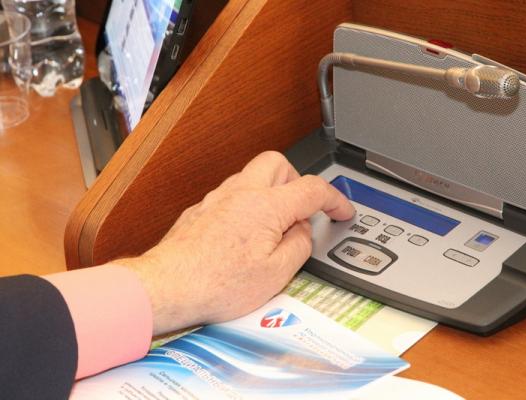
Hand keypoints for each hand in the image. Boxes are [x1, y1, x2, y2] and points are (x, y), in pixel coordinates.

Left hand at [121, 151, 354, 334]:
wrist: (168, 286)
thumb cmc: (215, 283)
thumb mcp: (276, 274)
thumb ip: (299, 246)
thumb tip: (302, 232)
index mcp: (266, 206)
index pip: (312, 189)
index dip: (335, 199)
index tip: (342, 210)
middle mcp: (241, 193)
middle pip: (278, 163)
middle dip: (297, 181)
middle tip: (302, 209)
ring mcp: (217, 198)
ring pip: (252, 176)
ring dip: (270, 193)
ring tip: (274, 227)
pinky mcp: (201, 210)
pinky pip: (232, 195)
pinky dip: (247, 206)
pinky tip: (245, 235)